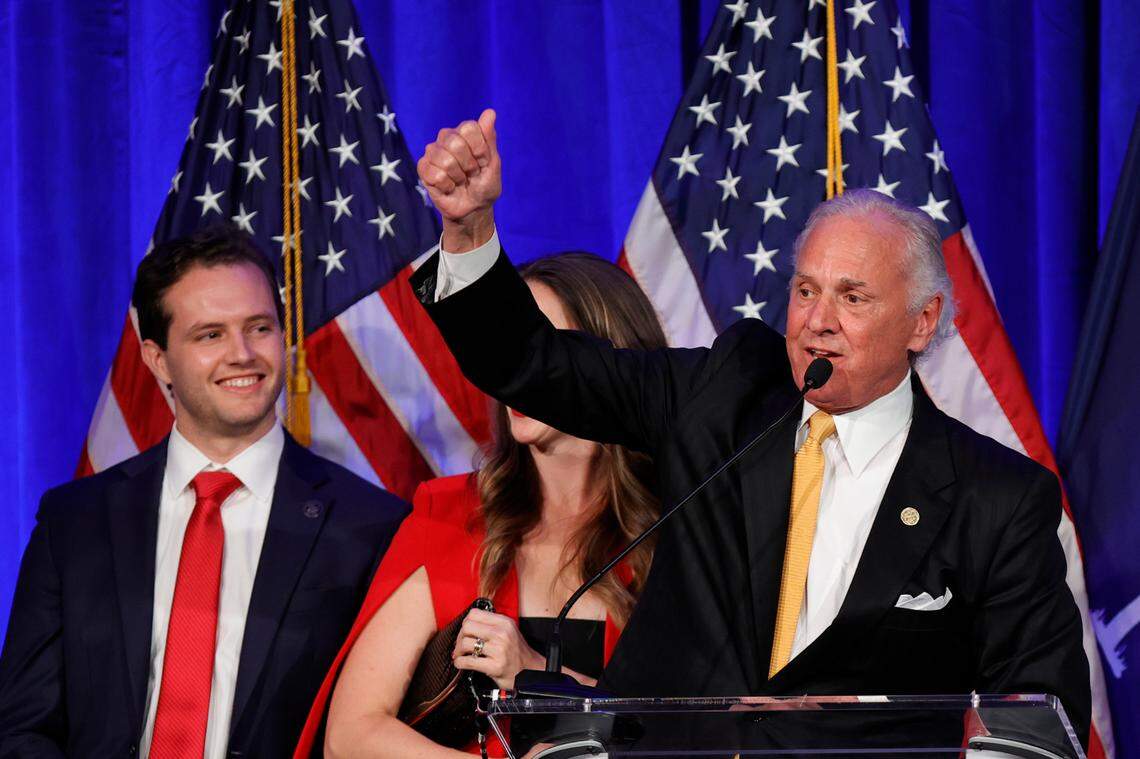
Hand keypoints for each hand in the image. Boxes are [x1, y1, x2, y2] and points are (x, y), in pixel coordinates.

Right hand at [418, 109, 500, 251]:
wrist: (474, 208)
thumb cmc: (484, 184)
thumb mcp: (493, 163)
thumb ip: (489, 138)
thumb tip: (490, 112)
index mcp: (464, 132)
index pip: (469, 128)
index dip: (480, 150)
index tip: (483, 162)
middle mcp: (446, 137)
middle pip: (456, 143)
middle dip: (469, 165)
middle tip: (471, 174)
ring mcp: (433, 152)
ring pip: (446, 161)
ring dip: (458, 178)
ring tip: (460, 181)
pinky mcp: (423, 169)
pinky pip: (435, 175)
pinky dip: (447, 186)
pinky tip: (449, 187)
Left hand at [452, 608, 543, 689]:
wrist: (530, 670)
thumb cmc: (516, 652)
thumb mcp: (508, 631)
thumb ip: (491, 624)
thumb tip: (466, 624)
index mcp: (503, 622)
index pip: (474, 613)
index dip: (465, 623)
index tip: (465, 632)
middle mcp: (502, 633)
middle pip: (467, 626)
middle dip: (459, 637)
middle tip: (460, 645)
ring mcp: (499, 650)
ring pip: (466, 643)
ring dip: (458, 651)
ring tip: (460, 655)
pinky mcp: (495, 666)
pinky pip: (468, 661)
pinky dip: (459, 663)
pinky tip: (461, 663)